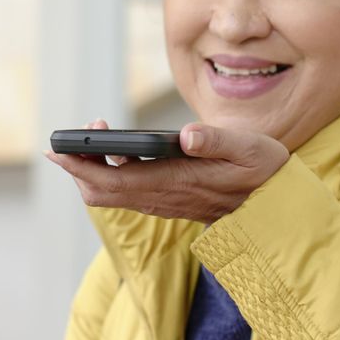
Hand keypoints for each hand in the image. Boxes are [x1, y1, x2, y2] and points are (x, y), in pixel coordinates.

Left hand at [44, 119, 289, 222]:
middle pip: (103, 191)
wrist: (279, 206)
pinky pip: (128, 191)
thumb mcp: (250, 148)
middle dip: (79, 165)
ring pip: (113, 193)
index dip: (82, 166)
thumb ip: (218, 140)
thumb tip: (187, 135)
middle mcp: (164, 196)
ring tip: (96, 133)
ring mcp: (164, 201)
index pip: (115, 180)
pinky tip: (118, 150)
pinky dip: (112, 171)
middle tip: (75, 135)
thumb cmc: (265, 172)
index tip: (60, 149)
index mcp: (177, 182)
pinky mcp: (168, 199)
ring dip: (94, 167)